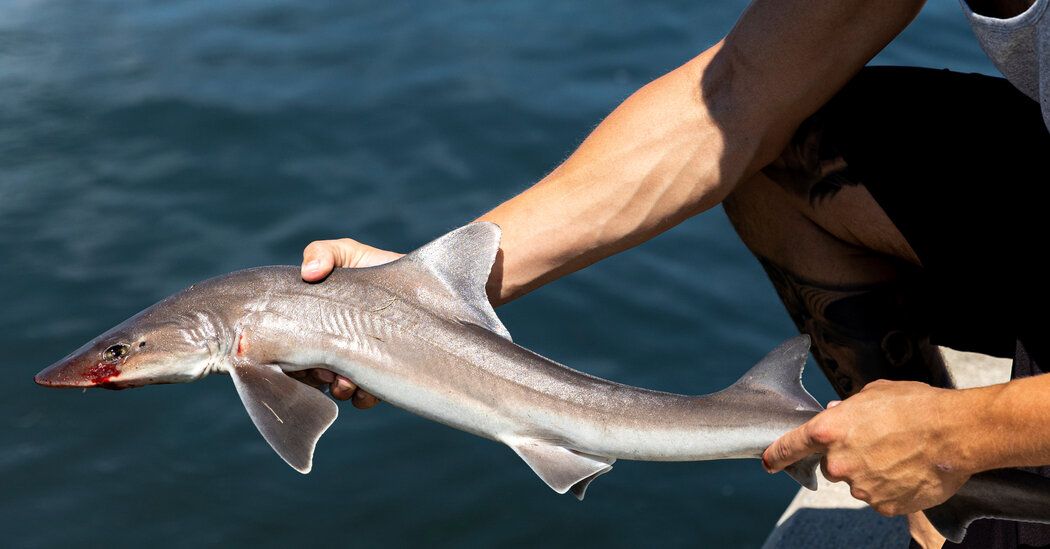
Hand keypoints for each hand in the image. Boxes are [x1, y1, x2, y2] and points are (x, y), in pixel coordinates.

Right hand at [295, 237, 403, 407]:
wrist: (425, 285)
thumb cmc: (378, 268)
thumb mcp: (348, 253)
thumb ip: (323, 252)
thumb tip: (309, 272)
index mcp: (316, 324)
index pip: (288, 347)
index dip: (286, 355)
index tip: (298, 352)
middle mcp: (333, 346)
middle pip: (307, 373)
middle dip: (313, 373)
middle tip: (326, 366)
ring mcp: (357, 364)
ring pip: (336, 389)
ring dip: (338, 387)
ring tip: (349, 378)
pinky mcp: (382, 378)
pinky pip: (364, 399)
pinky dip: (363, 396)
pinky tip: (371, 383)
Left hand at [762, 379, 971, 515]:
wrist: (955, 433)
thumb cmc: (916, 406)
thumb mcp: (873, 393)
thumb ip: (847, 408)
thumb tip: (836, 414)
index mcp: (828, 431)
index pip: (790, 446)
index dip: (777, 455)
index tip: (768, 462)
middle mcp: (838, 463)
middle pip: (832, 465)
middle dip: (849, 456)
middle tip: (879, 442)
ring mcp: (860, 488)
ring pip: (858, 481)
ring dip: (873, 471)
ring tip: (902, 453)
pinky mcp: (883, 505)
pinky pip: (880, 497)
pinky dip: (891, 487)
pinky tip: (909, 469)